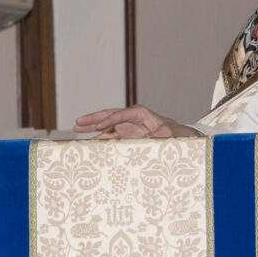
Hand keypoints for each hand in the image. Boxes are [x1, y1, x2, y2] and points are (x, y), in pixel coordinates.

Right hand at [73, 105, 200, 138]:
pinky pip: (111, 136)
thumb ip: (158, 134)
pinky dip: (100, 138)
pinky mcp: (127, 136)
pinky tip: (90, 142)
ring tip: (76, 129)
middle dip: (93, 119)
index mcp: (141, 113)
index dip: (109, 120)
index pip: (120, 114)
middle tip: (77, 122)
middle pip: (108, 115)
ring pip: (106, 126)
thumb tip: (149, 137)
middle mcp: (131, 118)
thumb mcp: (169, 133)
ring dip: (92, 127)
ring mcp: (128, 127)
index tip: (98, 127)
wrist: (181, 139)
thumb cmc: (177, 134)